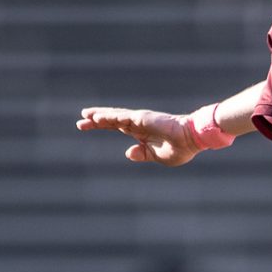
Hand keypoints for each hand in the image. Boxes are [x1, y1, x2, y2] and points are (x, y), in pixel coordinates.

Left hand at [76, 107, 202, 166]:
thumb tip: (127, 153)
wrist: (192, 141)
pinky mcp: (142, 119)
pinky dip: (109, 117)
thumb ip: (141, 154)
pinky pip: (122, 118)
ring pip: (114, 116)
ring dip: (99, 116)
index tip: (85, 126)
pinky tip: (97, 118)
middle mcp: (137, 124)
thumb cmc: (179, 149)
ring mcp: (139, 120)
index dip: (100, 125)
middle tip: (80, 121)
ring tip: (84, 115)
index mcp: (140, 132)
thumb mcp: (156, 156)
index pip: (115, 126)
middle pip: (111, 120)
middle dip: (95, 120)